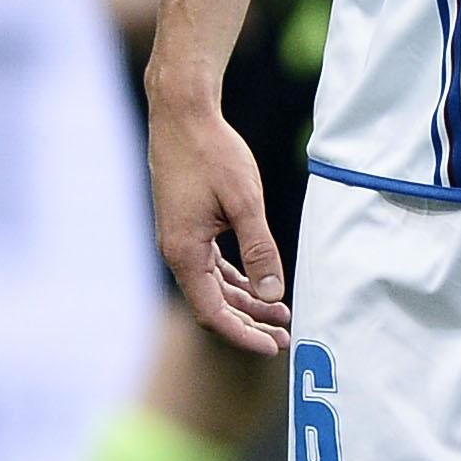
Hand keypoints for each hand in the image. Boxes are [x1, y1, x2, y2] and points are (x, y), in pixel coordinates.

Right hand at [148, 99, 290, 354]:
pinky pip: (210, 265)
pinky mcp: (186, 225)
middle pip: (213, 304)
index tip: (272, 347)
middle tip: (284, 335)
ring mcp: (180, 239)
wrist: (183, 114)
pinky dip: (235, 278)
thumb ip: (260, 250)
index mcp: (184, 253)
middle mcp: (176, 252)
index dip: (243, 334)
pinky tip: (257, 282)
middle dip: (249, 322)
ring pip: (213, 285)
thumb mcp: (245, 202)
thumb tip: (272, 294)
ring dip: (245, 300)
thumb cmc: (213, 153)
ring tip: (280, 310)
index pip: (213, 313)